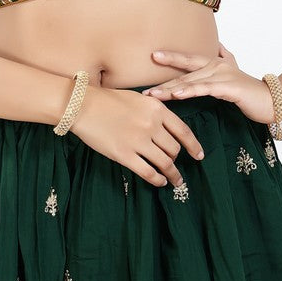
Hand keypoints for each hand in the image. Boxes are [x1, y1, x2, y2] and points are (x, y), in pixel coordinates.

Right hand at [69, 84, 205, 188]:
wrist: (82, 105)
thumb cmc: (108, 100)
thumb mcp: (138, 98)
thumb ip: (154, 112)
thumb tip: (166, 129)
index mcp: (157, 109)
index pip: (183, 131)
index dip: (194, 146)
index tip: (199, 156)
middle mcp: (151, 125)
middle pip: (174, 148)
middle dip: (177, 159)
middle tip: (176, 166)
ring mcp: (138, 141)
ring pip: (165, 162)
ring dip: (172, 174)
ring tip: (174, 180)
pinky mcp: (124, 155)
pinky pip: (148, 172)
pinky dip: (157, 179)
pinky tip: (159, 182)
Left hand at [142, 41, 277, 125]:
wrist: (272, 100)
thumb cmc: (250, 89)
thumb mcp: (235, 70)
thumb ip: (225, 56)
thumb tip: (218, 44)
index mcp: (215, 63)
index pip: (188, 59)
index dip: (170, 57)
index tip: (152, 56)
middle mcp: (216, 65)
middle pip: (184, 73)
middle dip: (162, 81)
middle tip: (143, 88)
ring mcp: (222, 75)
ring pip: (190, 82)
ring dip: (169, 89)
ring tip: (153, 95)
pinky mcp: (228, 88)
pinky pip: (204, 89)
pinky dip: (188, 91)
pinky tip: (175, 94)